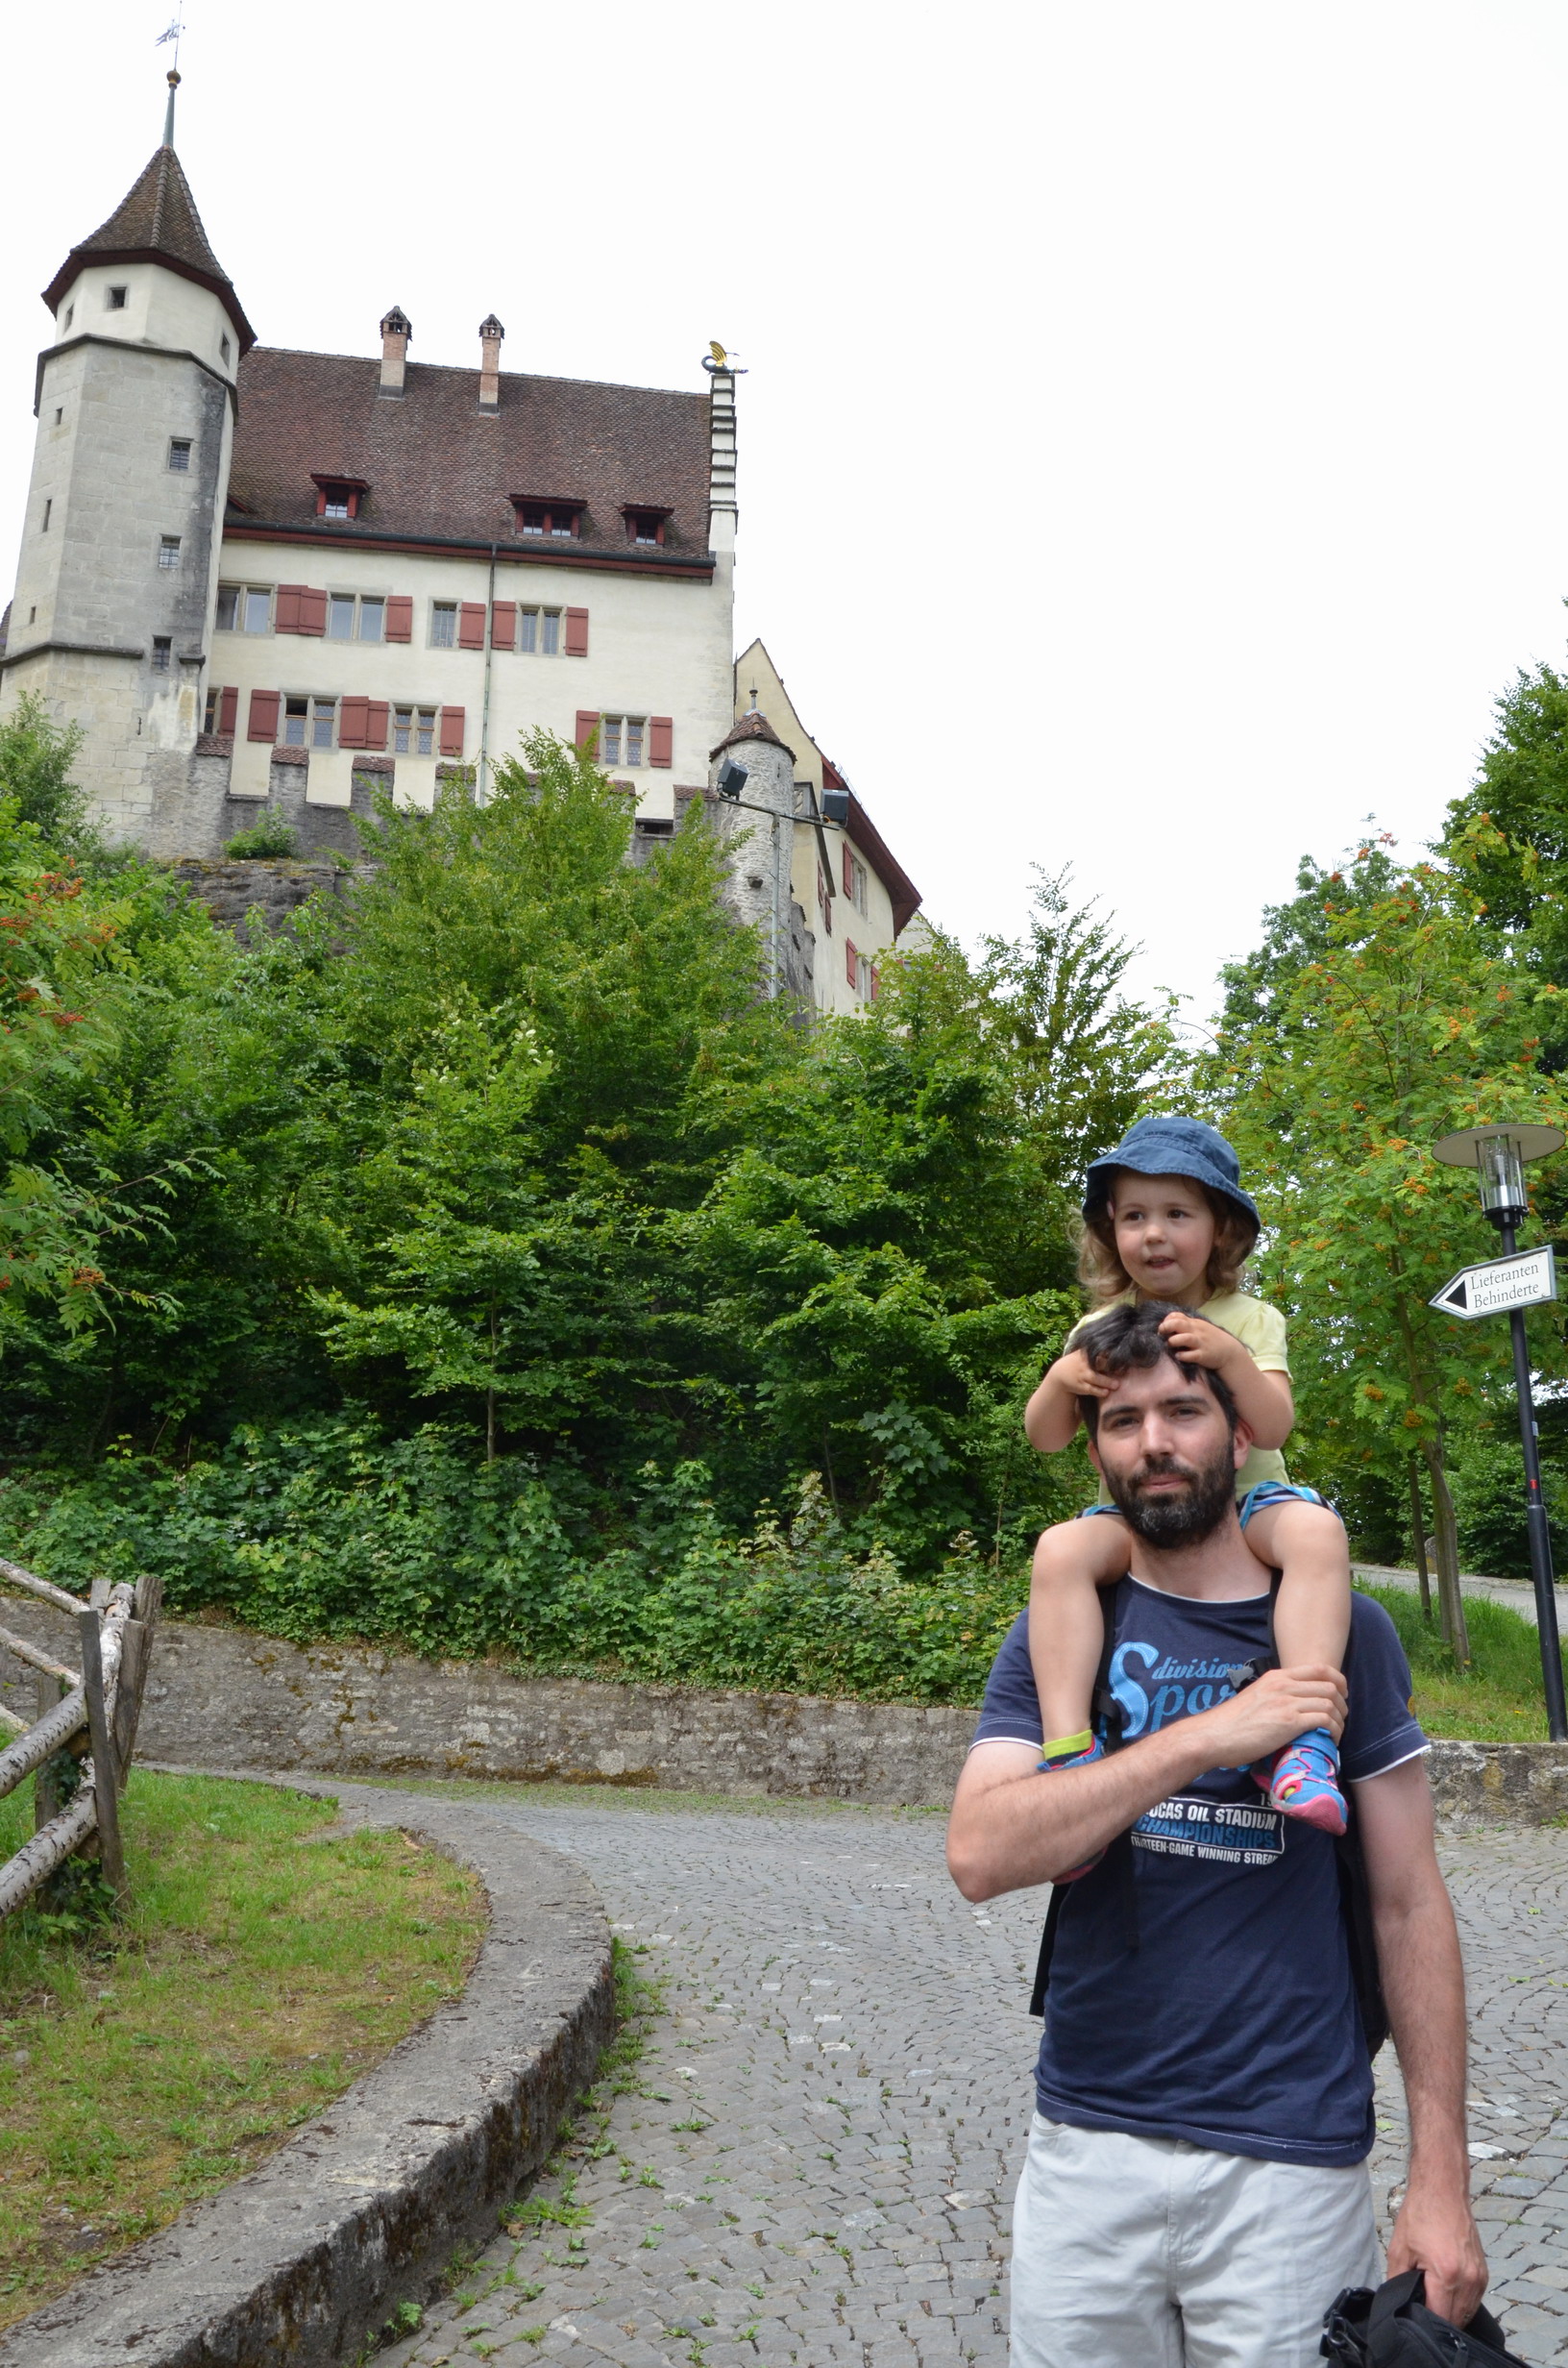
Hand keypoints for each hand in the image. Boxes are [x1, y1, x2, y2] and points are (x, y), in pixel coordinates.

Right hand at [1049, 1347, 1116, 1400]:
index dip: (1111, 1355)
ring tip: (1116, 1385)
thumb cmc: (1078, 1362)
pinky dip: (1099, 1391)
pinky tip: (1106, 1392)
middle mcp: (1084, 1363)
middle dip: (1110, 1366)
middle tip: (1122, 1371)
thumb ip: (1098, 1351)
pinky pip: (1091, 1389)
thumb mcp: (1083, 1352)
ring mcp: (1082, 1375)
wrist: (1060, 1373)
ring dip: (1106, 1382)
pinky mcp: (1081, 1386)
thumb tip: (1119, 1348)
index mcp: (1086, 1353)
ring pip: (1095, 1378)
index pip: (1100, 1351)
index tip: (1123, 1357)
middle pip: (1098, 1363)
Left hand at [1157, 1308, 1242, 1371]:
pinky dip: (1182, 1355)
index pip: (1177, 1316)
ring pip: (1185, 1338)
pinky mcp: (1203, 1355)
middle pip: (1178, 1324)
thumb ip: (1186, 1325)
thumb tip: (1168, 1324)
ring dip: (1174, 1341)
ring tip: (1170, 1344)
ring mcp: (1200, 1343)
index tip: (1163, 1328)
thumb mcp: (1200, 1328)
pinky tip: (1179, 1356)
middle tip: (1161, 1333)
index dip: (1167, 1320)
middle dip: (1166, 1327)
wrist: (1230, 1351)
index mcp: (1194, 1324)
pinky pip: (1191, 1355)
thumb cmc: (1211, 1339)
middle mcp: (1197, 1331)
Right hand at [1199, 1663, 1347, 1758]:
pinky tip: (1329, 1739)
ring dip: (1339, 1719)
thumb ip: (1275, 1695)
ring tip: (1335, 1732)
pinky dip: (1333, 1730)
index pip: (1319, 1668)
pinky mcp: (1288, 1723)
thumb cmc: (1232, 1722)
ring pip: (1330, 1703)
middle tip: (1340, 1718)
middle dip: (1341, 1703)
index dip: (1338, 1680)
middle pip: (1329, 1685)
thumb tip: (1293, 1706)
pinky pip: (1324, 1720)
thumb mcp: (1255, 1697)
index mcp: (1276, 1676)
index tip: (1341, 1695)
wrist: (1215, 1735)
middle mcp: (1283, 1685)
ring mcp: (1286, 1703)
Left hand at [1387, 2178, 1486, 2328]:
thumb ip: (1397, 2281)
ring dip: (1451, 2313)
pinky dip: (1460, 2302)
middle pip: (1456, 2321)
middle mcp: (1469, 2279)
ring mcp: (1480, 2277)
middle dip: (1437, 2319)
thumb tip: (1397, 2304)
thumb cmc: (1420, 2215)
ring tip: (1432, 2300)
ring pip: (1467, 2313)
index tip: (1413, 2316)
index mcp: (1447, 2275)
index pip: (1440, 2319)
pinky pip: (1473, 2300)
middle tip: (1420, 2309)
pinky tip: (1445, 2293)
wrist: (1442, 2189)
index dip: (1425, 2322)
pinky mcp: (1484, 2273)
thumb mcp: (1399, 2249)